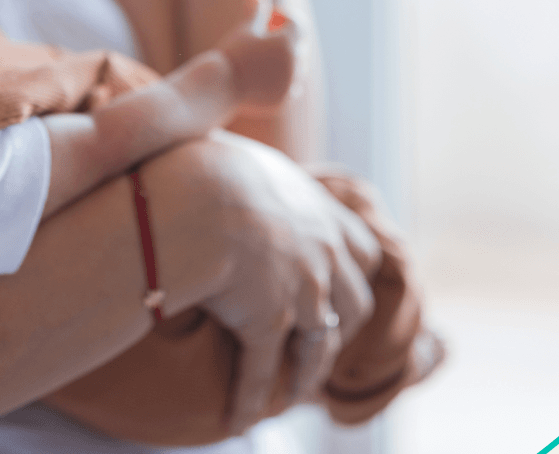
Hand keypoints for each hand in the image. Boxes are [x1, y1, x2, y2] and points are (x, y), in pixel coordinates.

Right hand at [184, 133, 380, 433]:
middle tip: (318, 341)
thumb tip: (215, 138)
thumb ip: (243, 159)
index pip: (362, 246)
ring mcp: (303, 292)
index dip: (353, 268)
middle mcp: (324, 252)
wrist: (196, 197)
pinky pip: (264, 372)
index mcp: (321, 209)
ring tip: (289, 393)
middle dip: (339, 322)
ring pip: (319, 345)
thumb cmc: (205, 163)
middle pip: (355, 300)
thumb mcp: (237, 149)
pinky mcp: (270, 324)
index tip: (340, 285)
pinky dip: (253, 398)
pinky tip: (240, 419)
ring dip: (305, 372)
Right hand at [212, 0, 300, 111]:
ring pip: (297, 69)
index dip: (286, 18)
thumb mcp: (243, 30)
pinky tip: (271, 79)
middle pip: (300, 46)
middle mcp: (294, 62)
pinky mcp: (284, 99)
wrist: (220, 87)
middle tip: (276, 36)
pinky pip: (290, 88)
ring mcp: (291, 83)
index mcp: (287, 41)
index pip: (297, 23)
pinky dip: (284, 83)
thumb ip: (255, 12)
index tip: (274, 17)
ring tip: (275, 59)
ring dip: (289, 63)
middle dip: (290, 40)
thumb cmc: (231, 54)